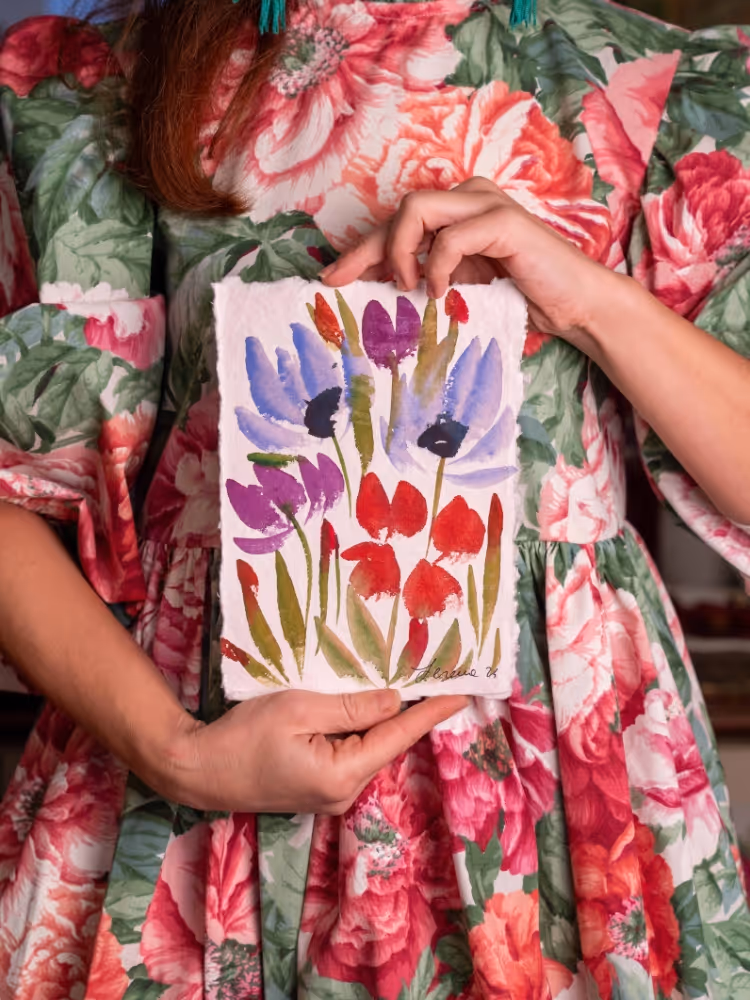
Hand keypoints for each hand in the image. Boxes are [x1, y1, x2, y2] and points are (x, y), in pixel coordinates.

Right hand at [161, 689, 467, 813]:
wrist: (198, 769)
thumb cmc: (243, 736)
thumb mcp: (298, 709)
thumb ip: (350, 707)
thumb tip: (395, 701)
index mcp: (343, 773)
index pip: (399, 735)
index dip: (432, 711)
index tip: (463, 692)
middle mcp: (344, 791)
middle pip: (386, 743)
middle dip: (409, 711)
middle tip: (433, 675)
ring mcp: (331, 794)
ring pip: (369, 748)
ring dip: (381, 719)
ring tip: (401, 683)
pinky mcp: (317, 788)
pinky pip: (351, 754)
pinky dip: (359, 730)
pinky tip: (360, 707)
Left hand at [320, 177, 620, 348]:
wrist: (576, 305)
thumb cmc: (521, 299)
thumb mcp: (461, 290)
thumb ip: (427, 279)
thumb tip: (377, 290)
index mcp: (458, 212)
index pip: (398, 223)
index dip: (361, 249)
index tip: (331, 280)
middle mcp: (469, 198)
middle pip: (400, 211)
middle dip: (364, 249)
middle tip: (341, 283)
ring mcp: (487, 205)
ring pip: (418, 208)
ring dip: (400, 250)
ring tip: (404, 287)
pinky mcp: (504, 223)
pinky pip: (452, 236)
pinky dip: (437, 265)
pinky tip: (439, 292)